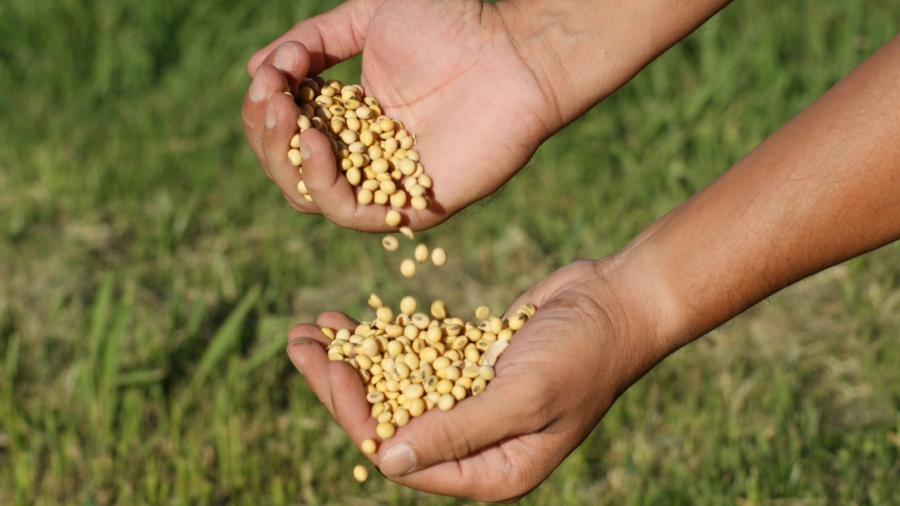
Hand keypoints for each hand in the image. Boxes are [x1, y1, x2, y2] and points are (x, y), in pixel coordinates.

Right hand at [242, 0, 565, 230]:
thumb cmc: (451, 24)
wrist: (511, 49)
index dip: (264, 110)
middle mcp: (363, 153)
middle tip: (270, 99)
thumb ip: (312, 42)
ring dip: (286, 159)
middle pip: (289, 168)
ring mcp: (386, 181)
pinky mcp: (412, 205)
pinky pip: (354, 215)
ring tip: (288, 117)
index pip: (287, 130)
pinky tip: (317, 145)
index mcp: (350, 115)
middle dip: (267, 134)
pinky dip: (325, 185)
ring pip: (310, 195)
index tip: (265, 80)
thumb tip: (257, 72)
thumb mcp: (366, 16)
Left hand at [285, 258, 665, 500]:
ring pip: (393, 388)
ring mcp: (470, 402)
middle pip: (387, 420)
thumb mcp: (524, 397)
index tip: (331, 369)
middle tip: (296, 344)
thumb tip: (386, 461)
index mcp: (491, 470)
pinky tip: (345, 321)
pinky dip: (381, 340)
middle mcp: (475, 443)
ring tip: (307, 331)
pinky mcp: (468, 365)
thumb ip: (457, 430)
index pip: (405, 456)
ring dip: (351, 360)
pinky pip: (413, 358)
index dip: (358, 417)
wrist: (619, 302)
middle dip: (339, 385)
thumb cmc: (585, 354)